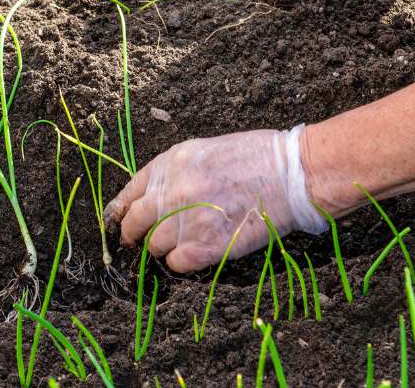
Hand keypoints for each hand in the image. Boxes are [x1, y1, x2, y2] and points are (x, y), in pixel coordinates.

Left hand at [103, 125, 325, 272]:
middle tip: (142, 241)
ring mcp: (187, 220)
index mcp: (169, 164)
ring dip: (165, 248)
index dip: (122, 212)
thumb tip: (153, 197)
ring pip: (154, 247)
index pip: (128, 194)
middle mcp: (171, 191)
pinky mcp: (206, 246)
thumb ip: (174, 172)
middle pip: (134, 224)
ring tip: (185, 242)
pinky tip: (199, 252)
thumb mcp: (204, 150)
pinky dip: (184, 262)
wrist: (292, 173)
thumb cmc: (256, 157)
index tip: (122, 221)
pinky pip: (177, 263)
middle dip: (135, 235)